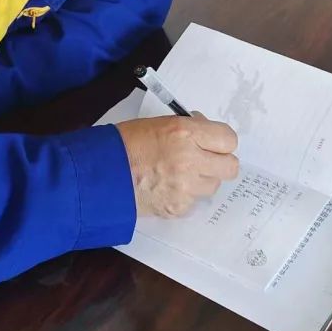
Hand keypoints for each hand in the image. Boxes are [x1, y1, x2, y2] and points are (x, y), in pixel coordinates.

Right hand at [116, 114, 238, 217]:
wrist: (101, 173)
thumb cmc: (124, 144)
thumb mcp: (158, 123)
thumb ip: (187, 128)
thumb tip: (206, 132)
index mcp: (185, 132)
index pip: (228, 139)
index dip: (221, 141)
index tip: (214, 143)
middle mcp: (190, 159)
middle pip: (230, 166)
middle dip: (219, 162)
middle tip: (204, 160)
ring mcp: (185, 186)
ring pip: (213, 185)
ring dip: (201, 180)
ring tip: (178, 174)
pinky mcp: (178, 207)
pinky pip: (194, 201)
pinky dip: (184, 196)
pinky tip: (166, 187)